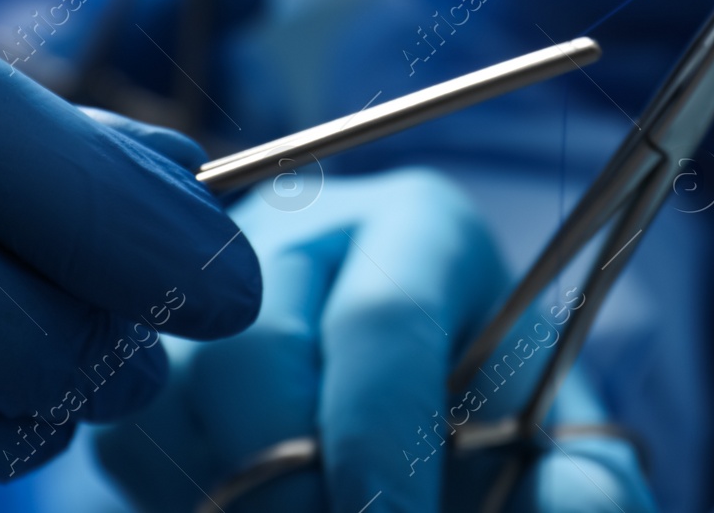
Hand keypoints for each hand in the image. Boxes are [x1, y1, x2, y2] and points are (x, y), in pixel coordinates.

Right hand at [94, 170, 656, 512]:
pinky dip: (184, 494)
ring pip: (177, 393)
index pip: (384, 321)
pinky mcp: (149, 352)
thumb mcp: (556, 448)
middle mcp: (301, 232)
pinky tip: (249, 509)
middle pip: (255, 349)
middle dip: (292, 483)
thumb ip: (582, 490)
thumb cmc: (495, 430)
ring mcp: (210, 284)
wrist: (425, 432)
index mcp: (418, 229)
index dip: (382, 443)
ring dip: (232, 493)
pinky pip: (132, 432)